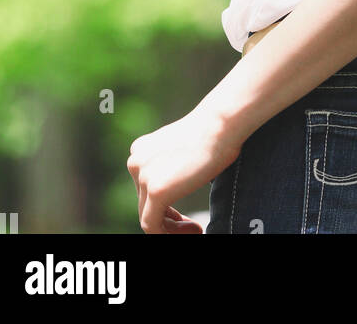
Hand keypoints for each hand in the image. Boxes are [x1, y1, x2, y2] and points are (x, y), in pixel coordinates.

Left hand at [127, 106, 242, 233]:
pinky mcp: (156, 191)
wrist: (220, 124)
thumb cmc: (214, 132)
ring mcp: (144, 177)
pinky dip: (171, 234)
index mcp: (141, 150)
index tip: (185, 217)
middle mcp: (136, 161)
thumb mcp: (184, 149)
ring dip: (172, 229)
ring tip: (195, 230)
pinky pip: (153, 226)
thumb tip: (178, 185)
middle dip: (170, 218)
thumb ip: (173, 165)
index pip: (147, 189)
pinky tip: (195, 230)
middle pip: (146, 204)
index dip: (166, 207)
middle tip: (193, 226)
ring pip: (149, 217)